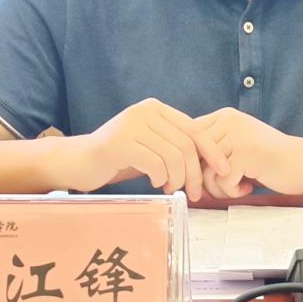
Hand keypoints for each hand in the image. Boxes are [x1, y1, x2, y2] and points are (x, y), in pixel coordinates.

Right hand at [75, 98, 229, 200]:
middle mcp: (146, 111)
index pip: (195, 129)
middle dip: (195, 172)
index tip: (224, 170)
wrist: (79, 162)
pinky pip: (155, 164)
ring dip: (178, 178)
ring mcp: (132, 125)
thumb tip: (209, 160)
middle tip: (194, 193)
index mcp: (156, 109)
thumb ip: (173, 145)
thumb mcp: (150, 145)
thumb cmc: (119, 158)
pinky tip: (155, 184)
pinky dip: (161, 178)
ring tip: (171, 188)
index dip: (212, 151)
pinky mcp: (120, 143)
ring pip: (174, 155)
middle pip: (187, 144)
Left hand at [192, 107, 302, 198]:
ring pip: (206, 170)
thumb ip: (212, 149)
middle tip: (210, 191)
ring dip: (218, 188)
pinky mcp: (247, 154)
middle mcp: (230, 121)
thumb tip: (181, 167)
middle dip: (199, 179)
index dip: (188, 160)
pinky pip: (223, 181)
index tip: (195, 178)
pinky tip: (248, 187)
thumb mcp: (237, 144)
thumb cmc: (269, 159)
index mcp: (225, 116)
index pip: (189, 136)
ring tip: (236, 188)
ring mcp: (239, 136)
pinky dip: (232, 192)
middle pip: (194, 154)